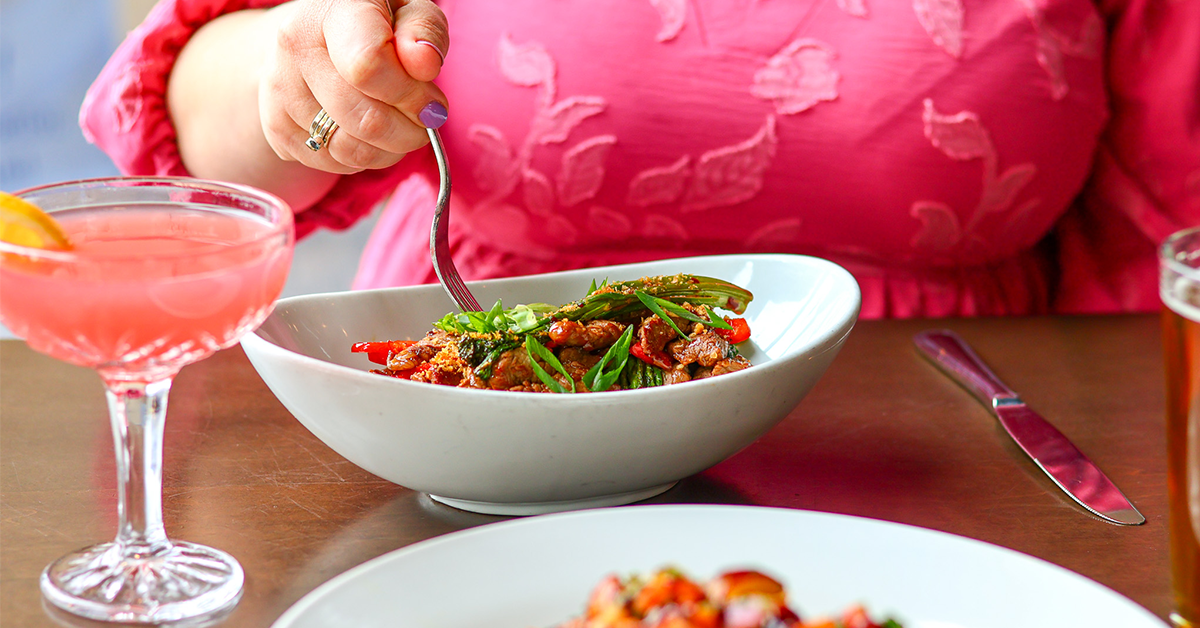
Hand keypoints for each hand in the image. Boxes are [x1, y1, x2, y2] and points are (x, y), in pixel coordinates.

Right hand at [261, 0, 448, 173]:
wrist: (316, 38)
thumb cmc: (374, 25)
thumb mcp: (409, 12)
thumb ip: (424, 31)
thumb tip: (424, 63)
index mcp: (332, 10)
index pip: (369, 66)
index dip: (410, 95)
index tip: (432, 102)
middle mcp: (295, 45)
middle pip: (365, 118)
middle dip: (410, 131)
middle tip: (424, 121)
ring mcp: (278, 89)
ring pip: (349, 149)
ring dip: (389, 150)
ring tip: (400, 128)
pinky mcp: (275, 128)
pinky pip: (331, 164)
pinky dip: (361, 159)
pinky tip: (368, 134)